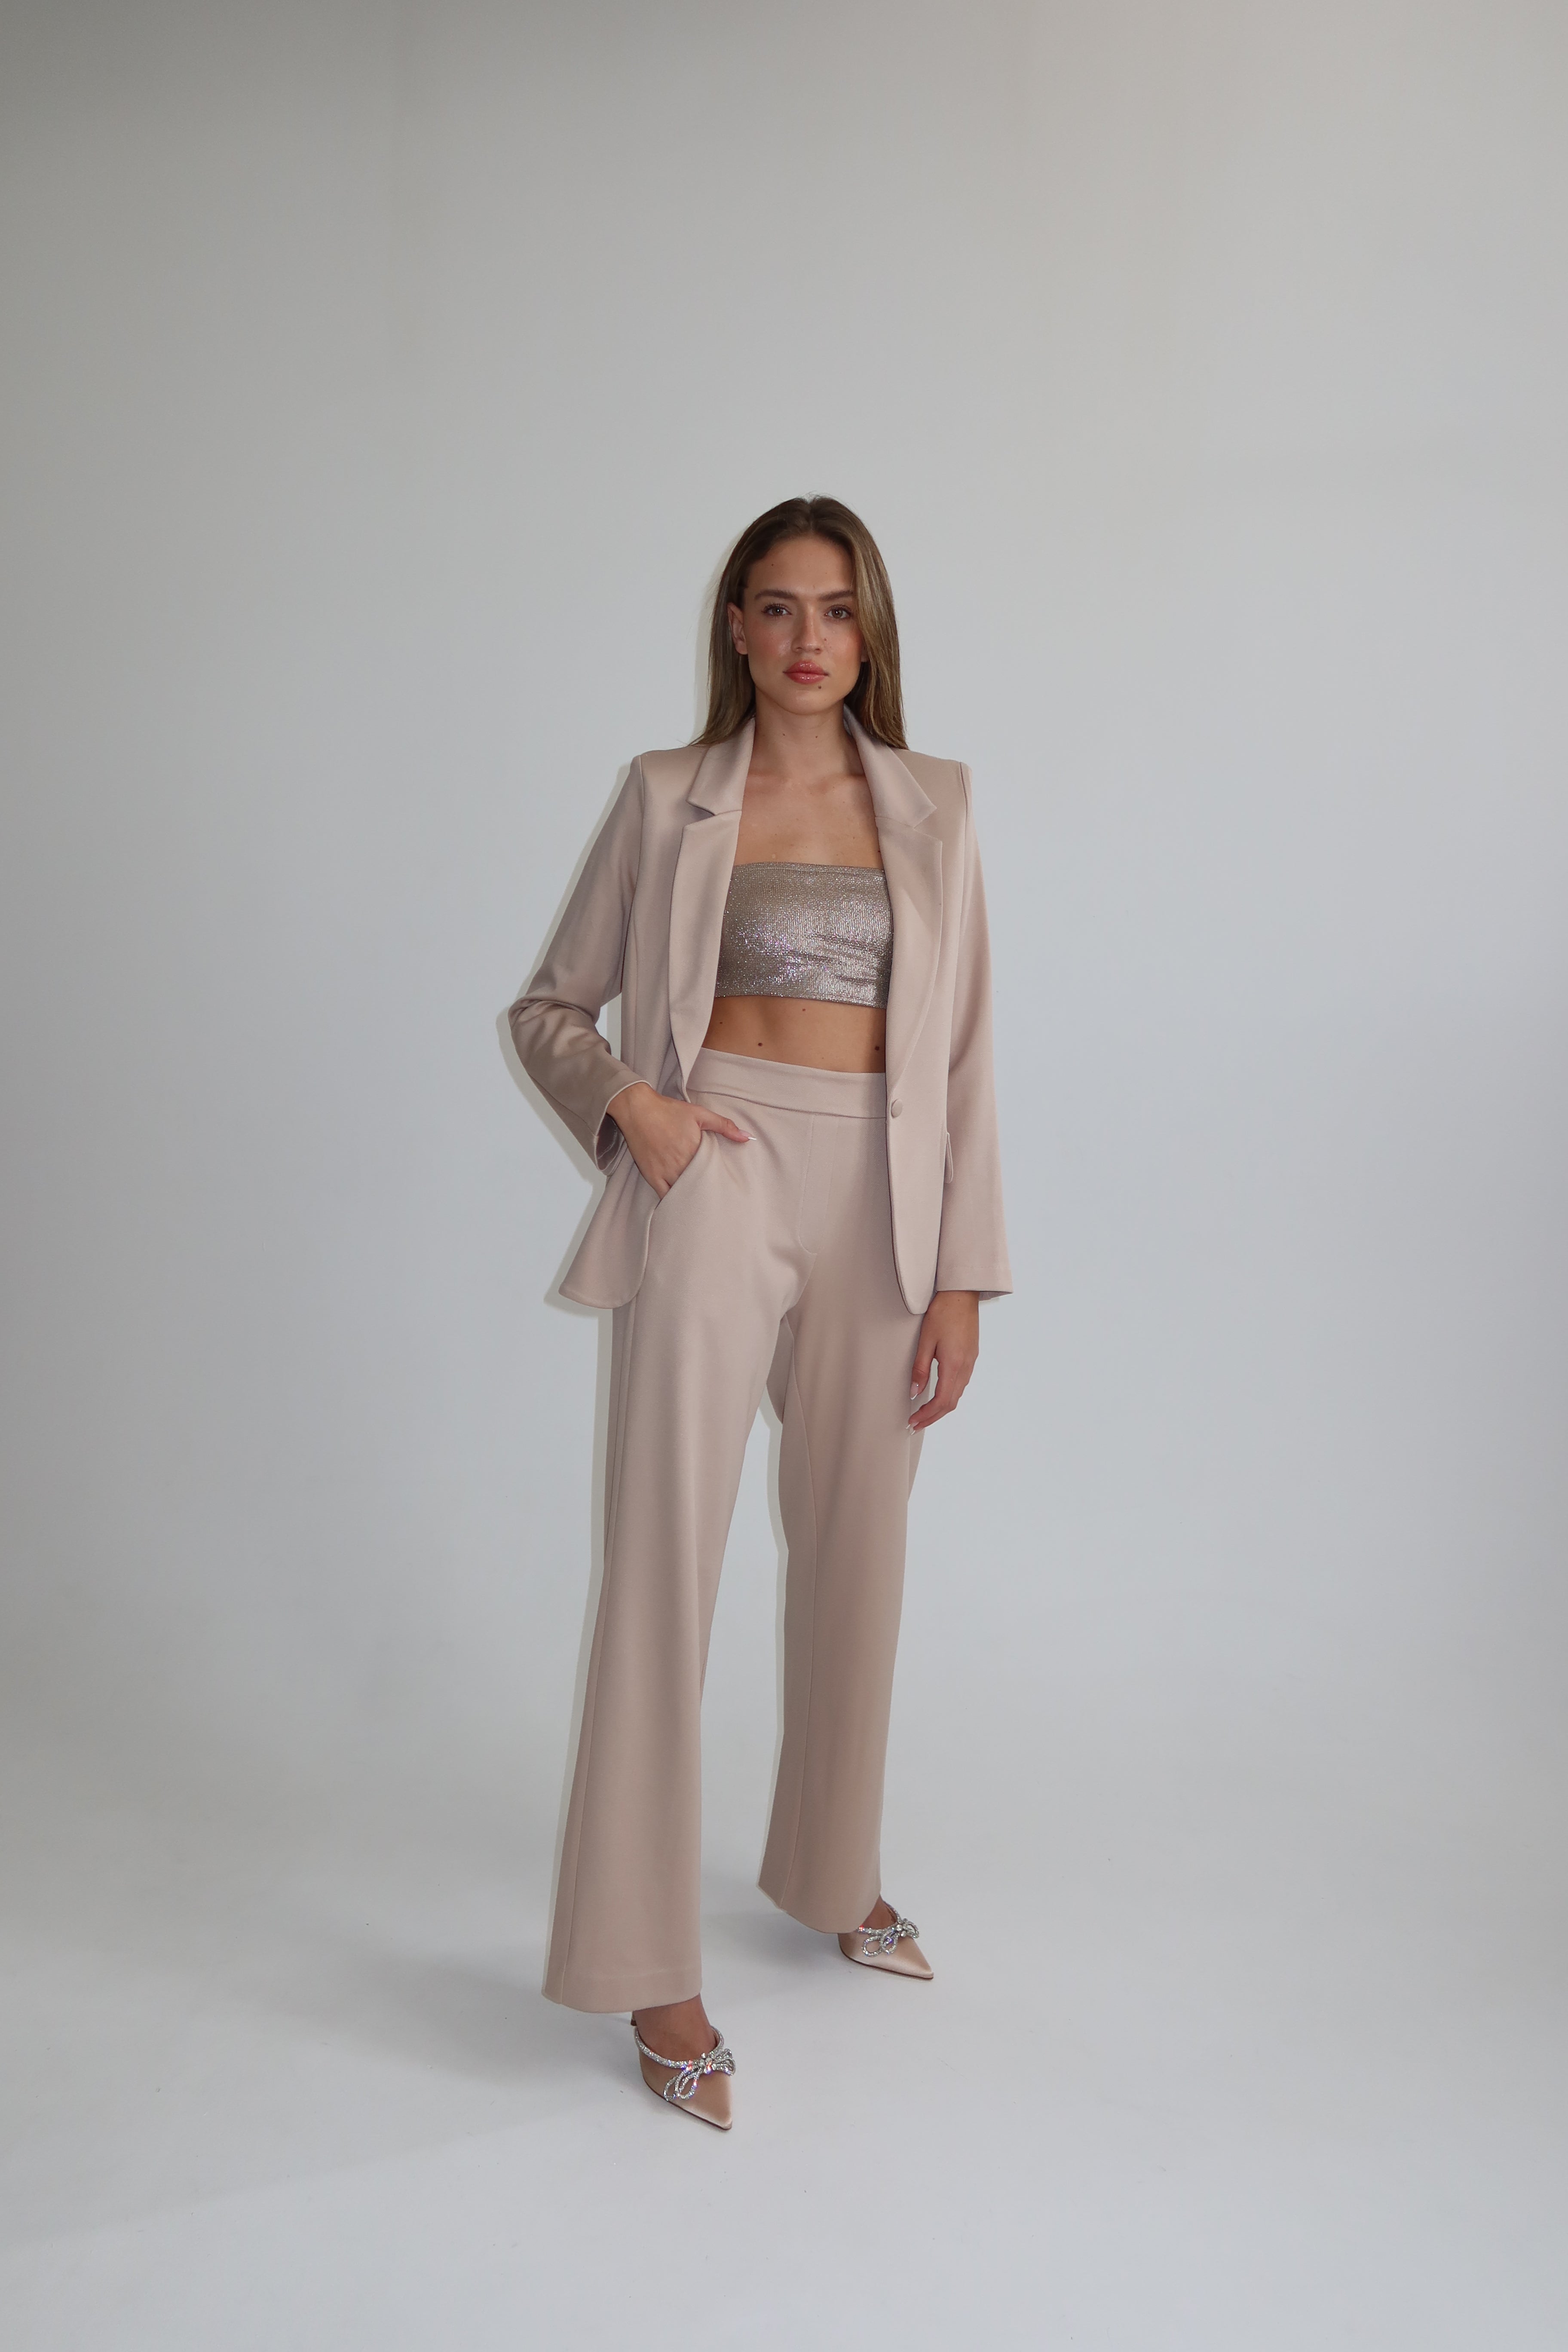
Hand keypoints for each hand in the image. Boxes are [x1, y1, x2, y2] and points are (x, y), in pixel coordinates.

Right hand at [607, 1082, 749, 1196]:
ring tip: (704, 1202)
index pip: (713, 1171)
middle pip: (700, 1184)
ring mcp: (665, 1171)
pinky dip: (674, 1201)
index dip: (721, 1178)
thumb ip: (724, 1126)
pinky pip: (664, 1195)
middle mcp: (680, 1163)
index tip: (728, 1183)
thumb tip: (747, 1137)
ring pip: (684, 1192)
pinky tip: (682, 1205)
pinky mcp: (651, 1175)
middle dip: (709, 1189)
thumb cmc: (668, 1110)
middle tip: (719, 1197)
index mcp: (695, 1149)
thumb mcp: (699, 1114)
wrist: (637, 1109)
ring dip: (694, 1196)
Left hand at [909, 1290, 979, 1430]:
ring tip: (925, 1413)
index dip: (927, 1415)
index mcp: (954, 1364)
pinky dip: (949, 1395)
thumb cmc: (943, 1312)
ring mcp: (971, 1362)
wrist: (962, 1294)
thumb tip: (914, 1392)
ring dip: (941, 1408)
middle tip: (916, 1424)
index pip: (941, 1401)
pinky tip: (939, 1394)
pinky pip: (961, 1383)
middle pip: (951, 1403)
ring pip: (957, 1394)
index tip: (913, 1421)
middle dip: (933, 1417)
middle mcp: (966, 1367)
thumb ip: (920, 1368)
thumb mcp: (925, 1340)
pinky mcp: (971, 1356)